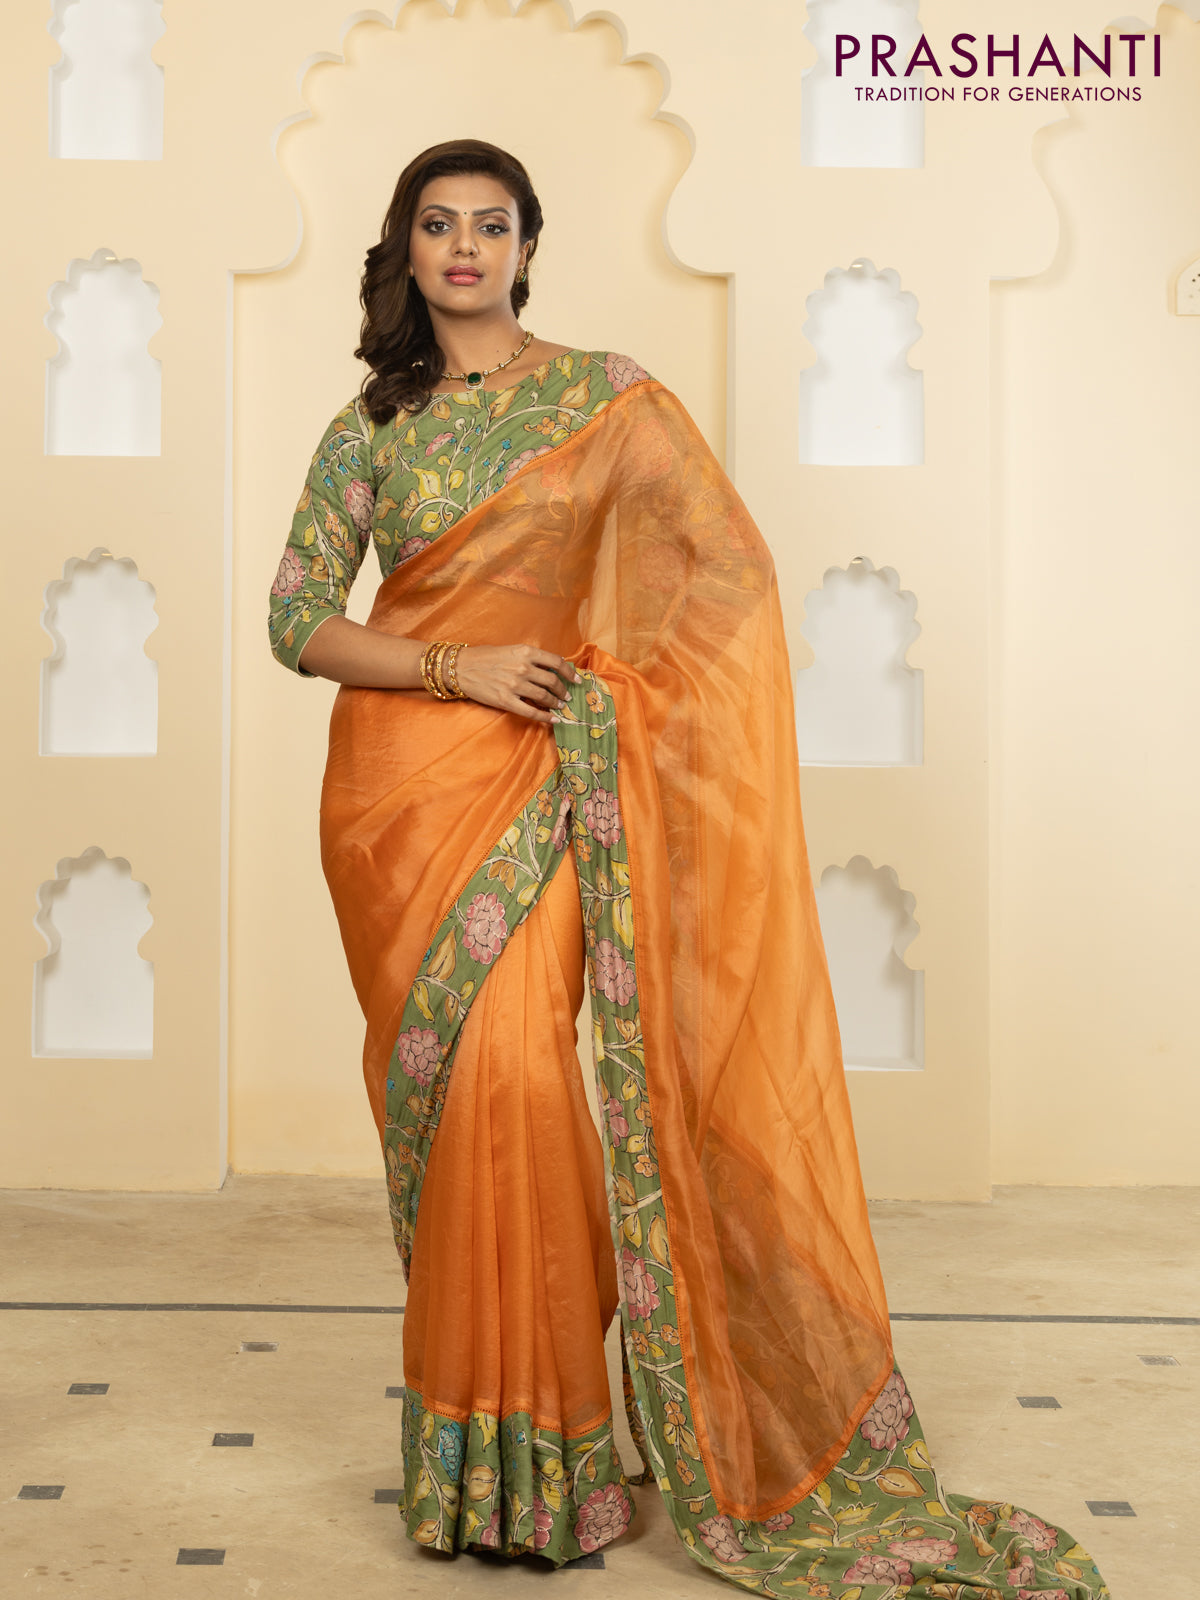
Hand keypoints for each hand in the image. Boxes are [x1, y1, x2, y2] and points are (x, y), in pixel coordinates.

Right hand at [453, 644, 577, 723]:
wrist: (460, 667)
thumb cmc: (484, 657)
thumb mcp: (510, 650)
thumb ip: (530, 658)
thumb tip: (550, 670)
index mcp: (525, 652)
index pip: (556, 662)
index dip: (570, 672)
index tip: (576, 679)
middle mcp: (522, 667)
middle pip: (553, 681)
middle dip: (563, 691)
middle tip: (567, 697)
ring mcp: (514, 685)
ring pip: (544, 697)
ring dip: (556, 703)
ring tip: (560, 706)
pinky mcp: (505, 700)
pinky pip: (531, 712)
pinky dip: (545, 717)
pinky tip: (552, 720)